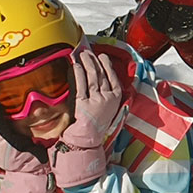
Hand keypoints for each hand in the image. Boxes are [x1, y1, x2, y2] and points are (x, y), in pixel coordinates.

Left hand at [50, 46, 124, 189]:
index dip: (107, 66)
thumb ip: (107, 96)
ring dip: (87, 64)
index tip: (103, 57)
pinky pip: (81, 86)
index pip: (113, 78)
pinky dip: (79, 74)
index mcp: (116, 99)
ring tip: (82, 55)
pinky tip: (76, 66)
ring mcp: (96, 101)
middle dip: (95, 61)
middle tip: (89, 52)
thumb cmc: (96, 126)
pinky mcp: (83, 104)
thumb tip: (101, 82)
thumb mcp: (108, 110)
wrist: (87, 141)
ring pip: (92, 78)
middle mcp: (108, 98)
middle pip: (101, 75)